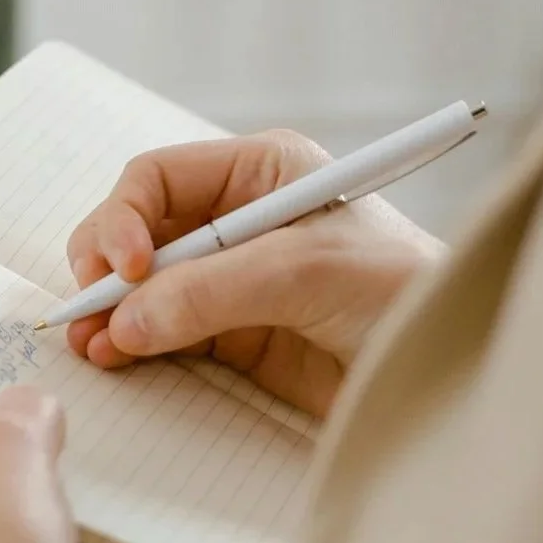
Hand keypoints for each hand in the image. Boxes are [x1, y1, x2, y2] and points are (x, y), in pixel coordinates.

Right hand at [65, 131, 443, 416]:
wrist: (451, 370)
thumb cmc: (402, 291)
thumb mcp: (305, 273)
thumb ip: (210, 292)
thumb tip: (125, 322)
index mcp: (258, 172)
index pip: (157, 178)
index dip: (125, 218)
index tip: (122, 269)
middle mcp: (235, 218)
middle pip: (135, 229)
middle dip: (106, 266)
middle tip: (91, 307)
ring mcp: (229, 278)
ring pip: (140, 284)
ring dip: (109, 310)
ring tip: (91, 343)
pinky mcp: (231, 333)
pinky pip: (160, 329)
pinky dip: (130, 341)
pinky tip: (114, 356)